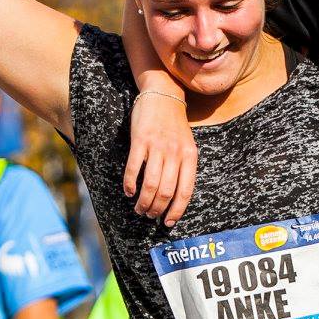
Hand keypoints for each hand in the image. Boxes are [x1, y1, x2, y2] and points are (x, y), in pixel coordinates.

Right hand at [124, 91, 196, 224]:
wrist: (163, 96)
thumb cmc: (174, 125)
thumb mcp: (187, 145)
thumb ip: (183, 167)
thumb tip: (175, 197)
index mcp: (190, 157)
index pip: (185, 191)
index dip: (177, 210)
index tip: (168, 223)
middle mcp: (175, 153)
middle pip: (166, 192)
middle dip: (157, 209)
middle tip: (149, 215)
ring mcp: (158, 147)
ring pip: (151, 184)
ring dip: (143, 201)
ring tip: (139, 208)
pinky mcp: (141, 140)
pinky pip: (134, 168)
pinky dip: (130, 184)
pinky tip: (128, 191)